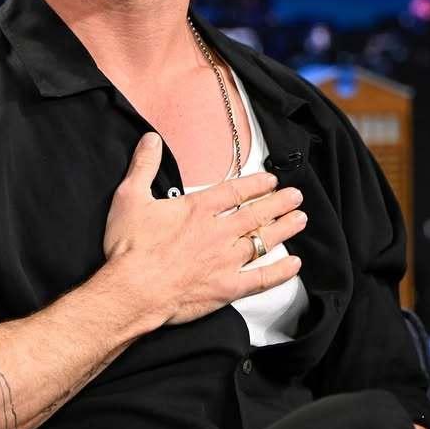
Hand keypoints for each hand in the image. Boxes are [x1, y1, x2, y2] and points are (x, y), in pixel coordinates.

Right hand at [103, 132, 306, 327]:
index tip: (271, 180)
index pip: (235, 190)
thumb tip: (150, 138)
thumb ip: (143, 166)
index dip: (256, 183)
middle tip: (296, 197)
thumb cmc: (129, 246)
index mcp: (198, 208)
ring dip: (284, 229)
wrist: (133, 290)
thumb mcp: (130, 198)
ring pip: (263, 240)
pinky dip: (280, 272)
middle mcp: (218, 231)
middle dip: (279, 203)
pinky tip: (294, 264)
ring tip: (300, 220)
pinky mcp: (227, 288)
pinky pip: (261, 279)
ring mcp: (226, 260)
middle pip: (256, 213)